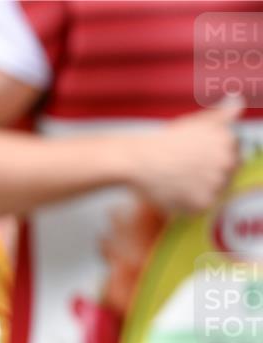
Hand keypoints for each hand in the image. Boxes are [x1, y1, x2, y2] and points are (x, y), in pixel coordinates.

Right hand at [130, 97, 242, 212]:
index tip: (194, 158)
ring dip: (199, 189)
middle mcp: (227, 162)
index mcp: (228, 140)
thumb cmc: (162, 141)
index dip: (212, 157)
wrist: (137, 161)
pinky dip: (188, 203)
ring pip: (214, 191)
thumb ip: (222, 115)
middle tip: (183, 170)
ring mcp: (216, 184)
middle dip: (209, 173)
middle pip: (226, 174)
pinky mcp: (202, 203)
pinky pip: (200, 207)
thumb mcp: (194, 122)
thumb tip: (238, 101)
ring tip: (177, 181)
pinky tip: (174, 192)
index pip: (232, 154)